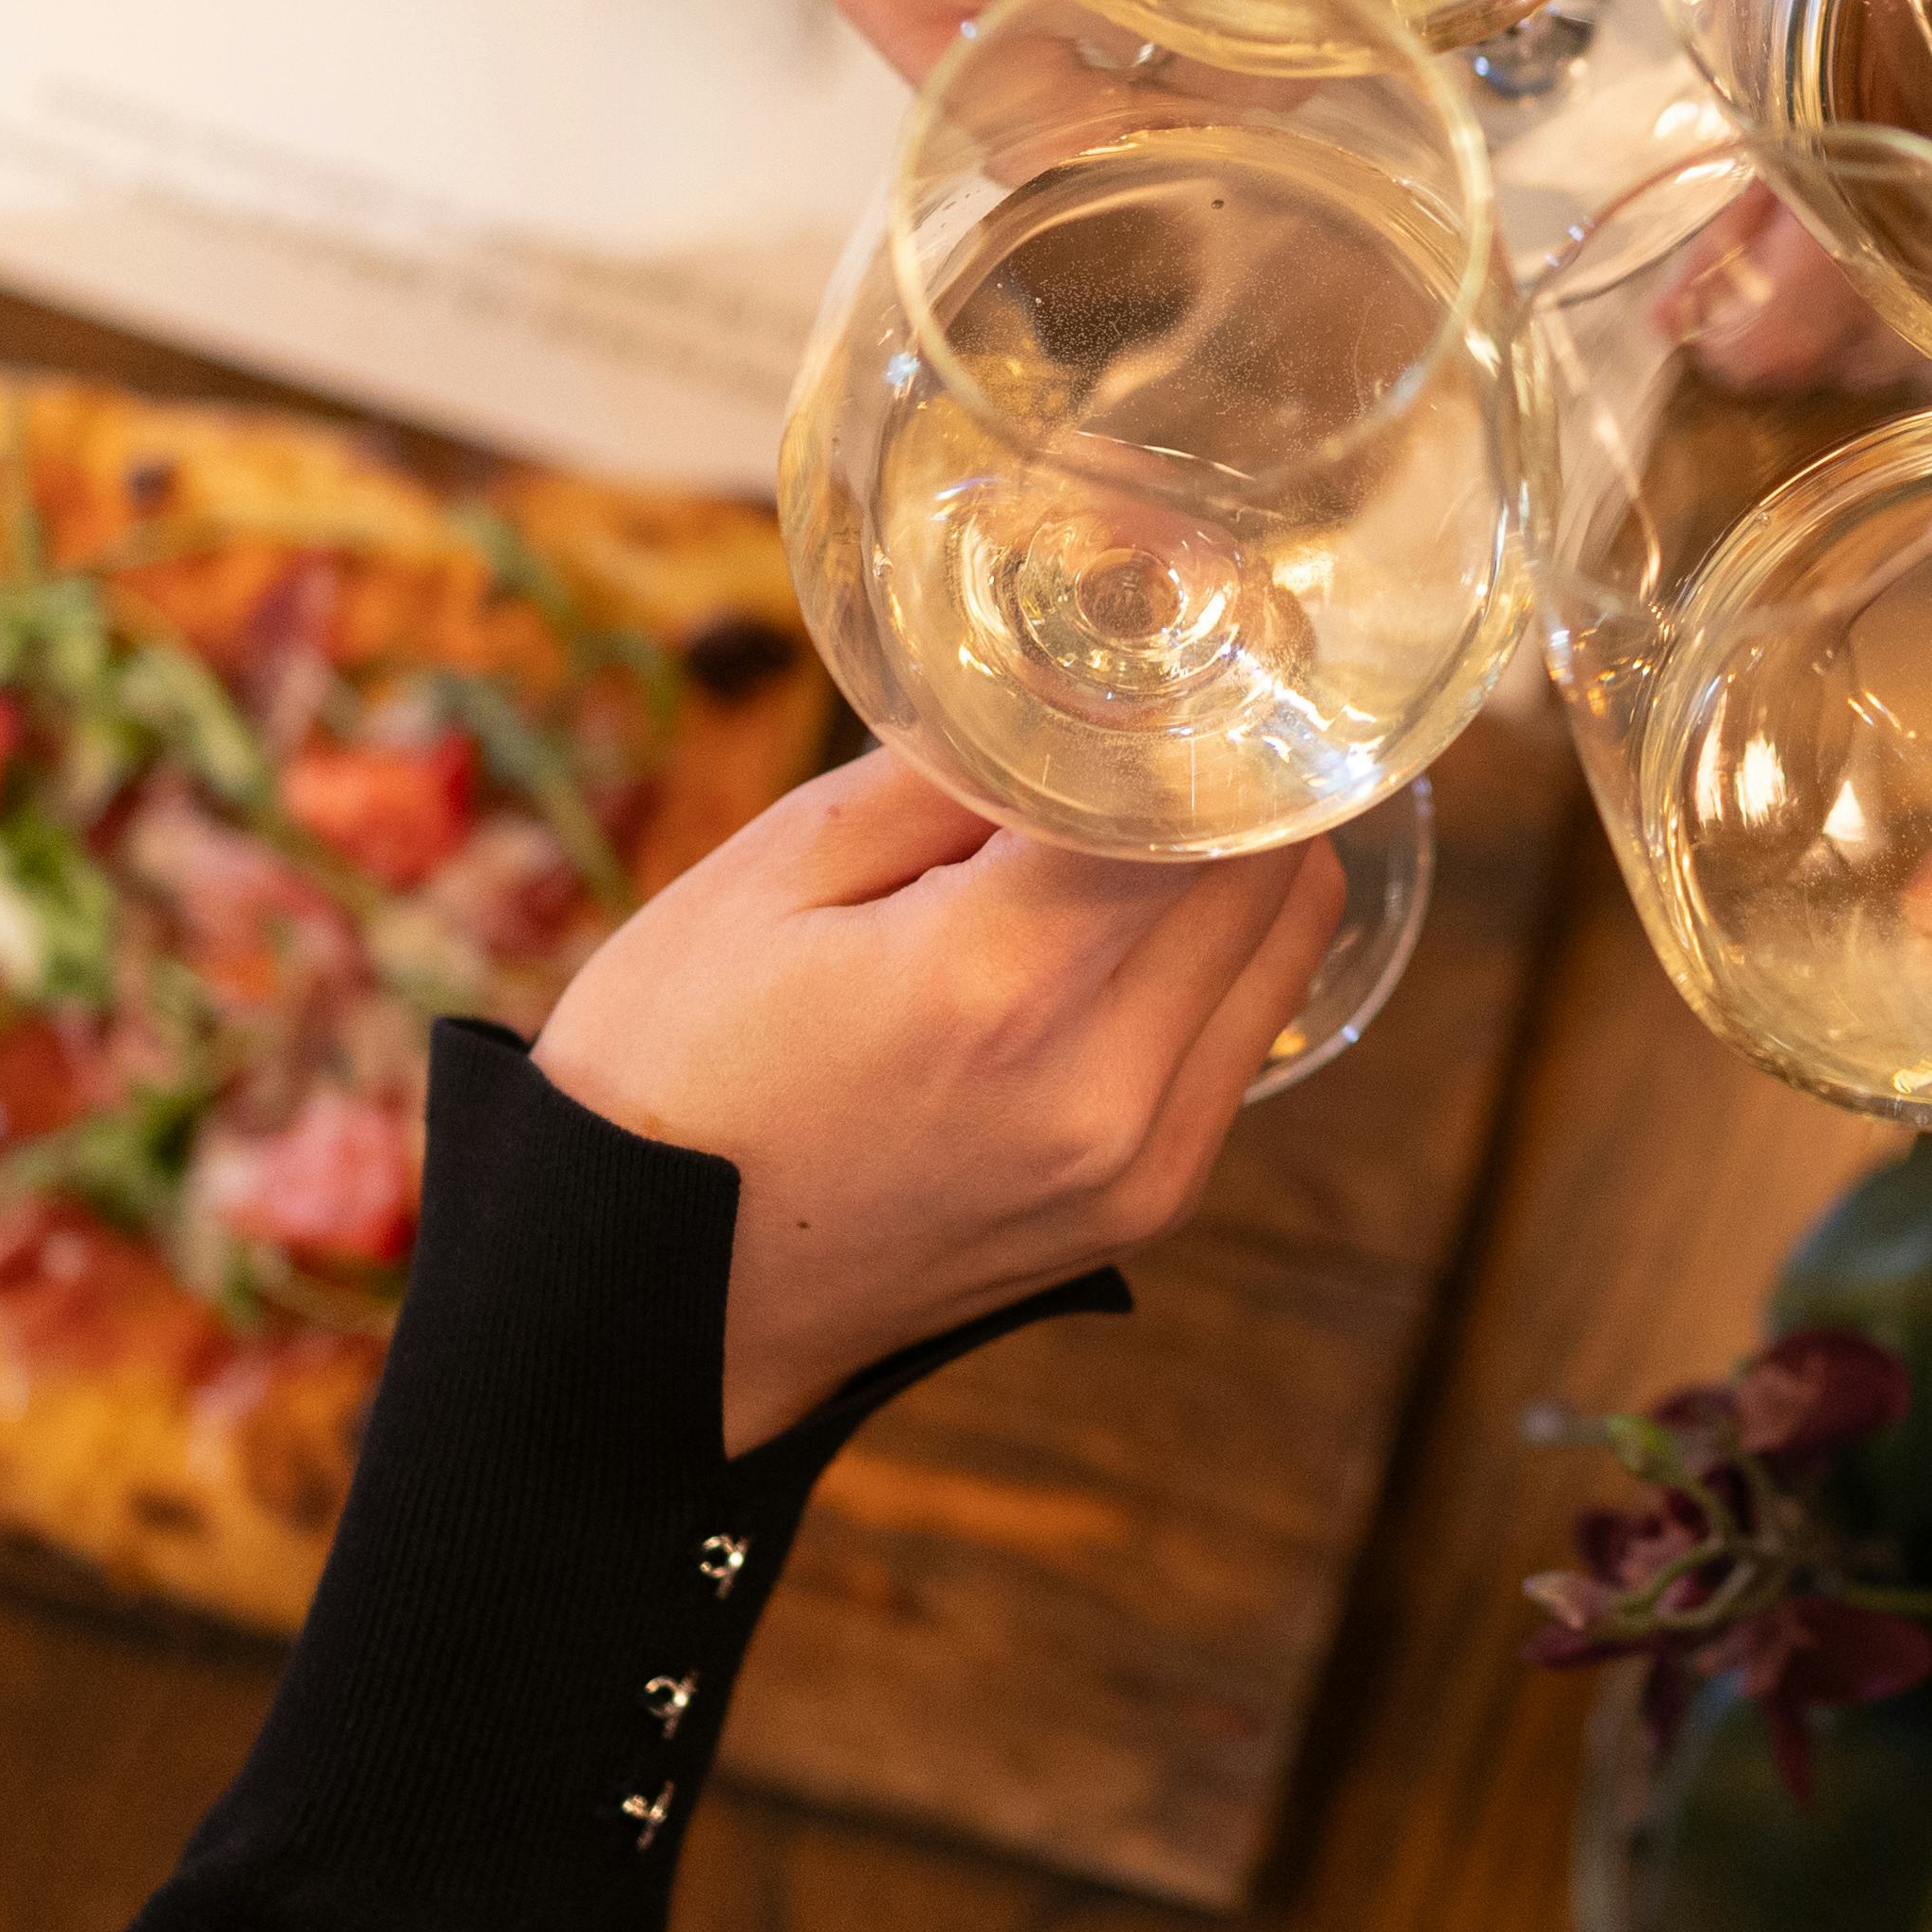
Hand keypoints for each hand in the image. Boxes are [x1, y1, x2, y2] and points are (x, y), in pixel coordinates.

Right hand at [538, 750, 1338, 1446]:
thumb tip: (1077, 680)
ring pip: (1289, 939)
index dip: (1190, 695)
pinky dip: (1218, 951)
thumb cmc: (669, 1076)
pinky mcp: (1150, 1205)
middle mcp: (1102, 1083)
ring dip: (1242, 853)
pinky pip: (1247, 1032)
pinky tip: (1124, 917)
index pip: (1189, 793)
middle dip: (1219, 765)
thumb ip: (946, 771)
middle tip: (1150, 702)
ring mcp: (1142, 1161)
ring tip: (1137, 802)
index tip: (1168, 627)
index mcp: (997, 982)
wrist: (643, 1305)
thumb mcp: (769, 876)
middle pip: (1269, 859)